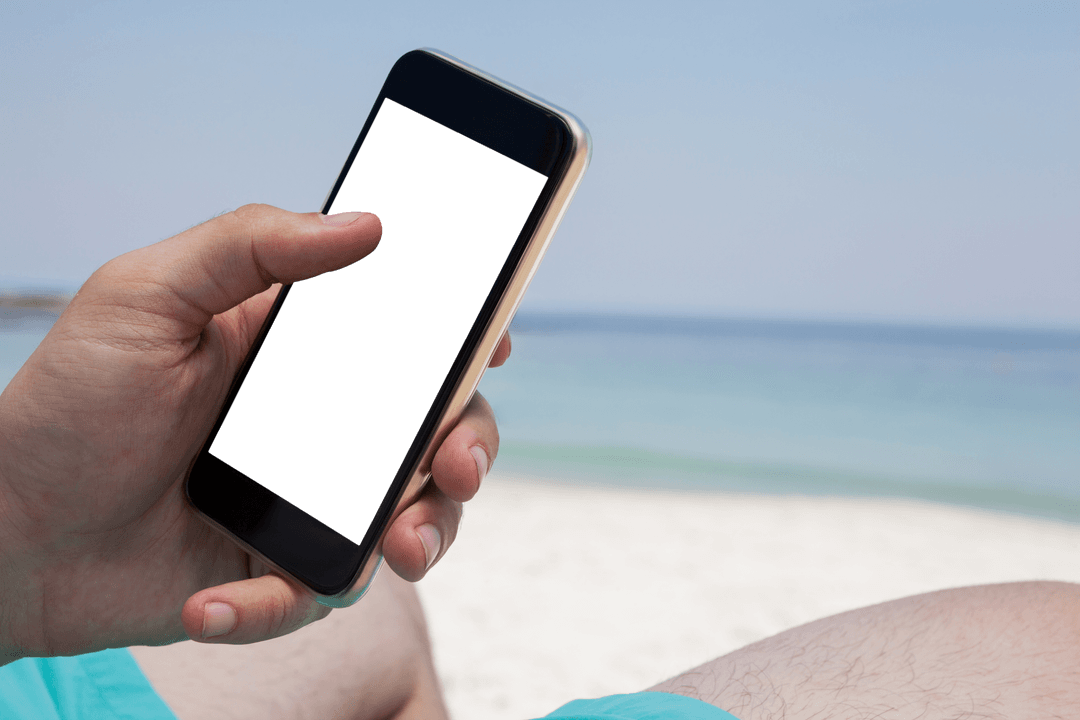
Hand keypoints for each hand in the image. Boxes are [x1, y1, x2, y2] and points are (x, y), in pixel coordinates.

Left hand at [0, 204, 506, 659]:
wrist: (6, 537)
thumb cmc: (65, 408)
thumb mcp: (144, 296)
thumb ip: (250, 245)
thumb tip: (364, 225)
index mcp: (296, 351)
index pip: (405, 339)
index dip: (462, 341)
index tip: (493, 343)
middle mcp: (317, 425)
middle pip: (433, 431)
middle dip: (469, 447)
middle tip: (456, 464)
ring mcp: (306, 498)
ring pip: (409, 514)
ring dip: (424, 533)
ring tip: (397, 548)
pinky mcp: (280, 569)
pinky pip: (322, 590)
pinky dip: (280, 604)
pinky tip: (213, 601)